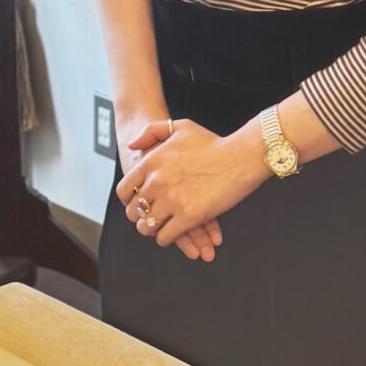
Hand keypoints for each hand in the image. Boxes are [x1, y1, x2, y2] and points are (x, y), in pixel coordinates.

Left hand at [118, 112, 222, 258]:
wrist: (240, 156)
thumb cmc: (214, 143)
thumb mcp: (179, 126)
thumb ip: (151, 132)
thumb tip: (132, 146)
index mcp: (151, 162)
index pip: (124, 190)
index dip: (128, 200)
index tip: (135, 204)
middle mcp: (157, 182)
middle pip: (134, 211)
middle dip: (140, 216)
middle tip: (148, 218)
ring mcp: (172, 200)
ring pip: (147, 226)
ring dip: (151, 230)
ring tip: (158, 228)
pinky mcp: (188, 216)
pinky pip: (166, 236)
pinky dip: (166, 238)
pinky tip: (171, 234)